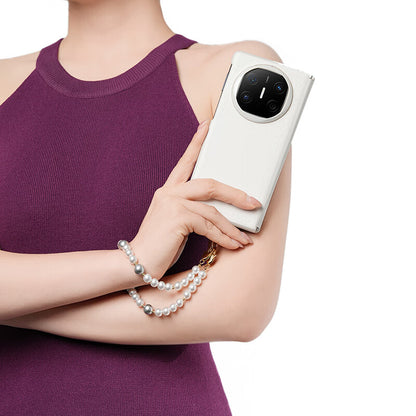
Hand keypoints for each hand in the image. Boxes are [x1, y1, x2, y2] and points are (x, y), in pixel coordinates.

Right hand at [129, 119, 260, 278]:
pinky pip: (209, 225)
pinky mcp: (177, 217)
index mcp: (168, 190)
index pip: (185, 162)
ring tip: (244, 240)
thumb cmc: (159, 245)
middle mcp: (169, 192)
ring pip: (213, 209)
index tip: (207, 125)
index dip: (197, 142)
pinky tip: (233, 246)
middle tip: (254, 203)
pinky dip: (224, 237)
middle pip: (210, 184)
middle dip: (235, 194)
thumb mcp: (177, 223)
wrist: (136, 263)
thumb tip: (223, 216)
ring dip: (232, 227)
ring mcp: (172, 203)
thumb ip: (194, 213)